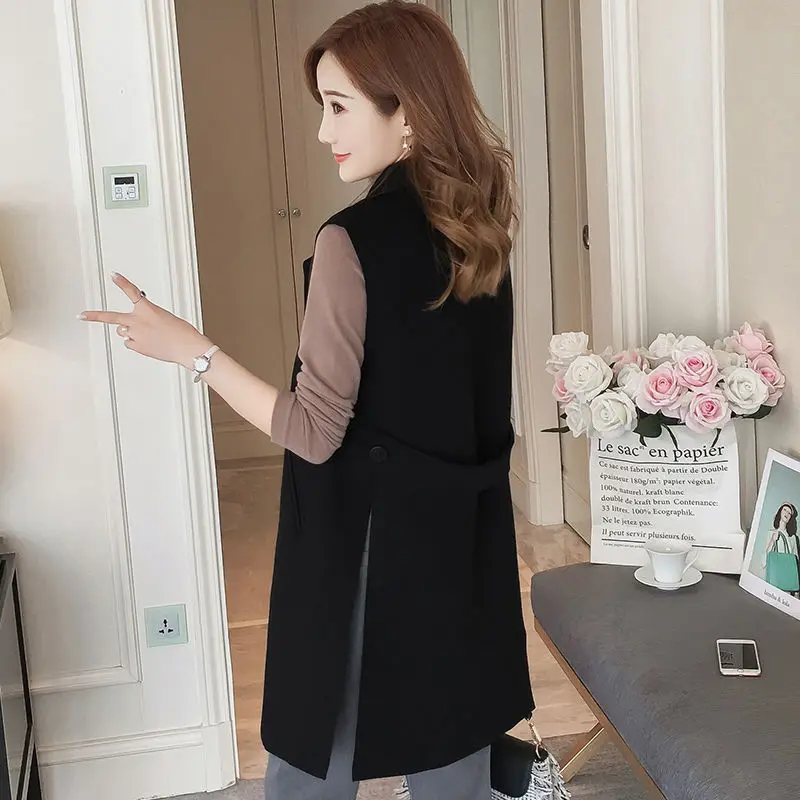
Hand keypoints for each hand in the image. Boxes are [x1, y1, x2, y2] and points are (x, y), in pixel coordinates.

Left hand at [78, 273, 211, 368]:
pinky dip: (138, 343)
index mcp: (147, 309)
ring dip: (131, 331)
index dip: (121, 282)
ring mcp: (135, 335)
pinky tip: (150, 343)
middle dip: (94, 316)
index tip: (113, 275)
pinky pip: (131, 343)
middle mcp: (137, 321)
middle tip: (81, 315)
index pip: (131, 292)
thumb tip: (130, 329)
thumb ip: (146, 319)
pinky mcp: (137, 346)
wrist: (187, 348)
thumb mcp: (165, 318)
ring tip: (147, 335)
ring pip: (124, 332)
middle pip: (111, 317)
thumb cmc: (181, 333)